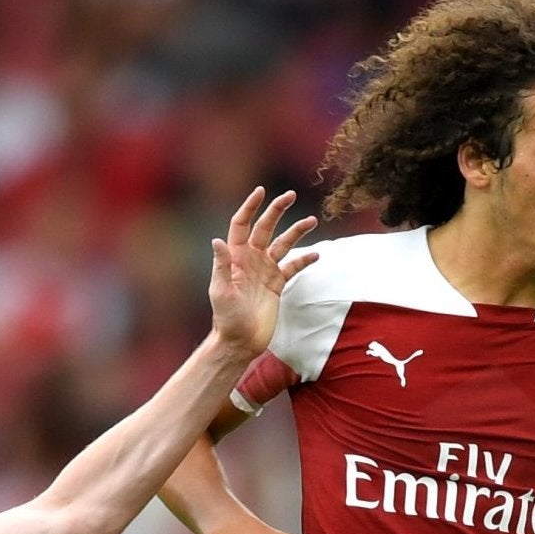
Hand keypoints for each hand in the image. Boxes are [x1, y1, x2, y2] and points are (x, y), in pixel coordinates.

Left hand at [209, 187, 318, 359]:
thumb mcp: (221, 292)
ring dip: (296, 231)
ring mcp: (265, 271)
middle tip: (290, 195)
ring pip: (283, 244)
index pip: (242, 225)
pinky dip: (304, 260)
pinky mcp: (277, 285)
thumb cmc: (226, 319)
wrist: (240, 342)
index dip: (250, 207)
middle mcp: (251, 260)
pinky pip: (293, 267)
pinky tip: (317, 255)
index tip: (261, 191)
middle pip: (265, 228)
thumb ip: (221, 266)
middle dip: (277, 210)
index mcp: (236, 257)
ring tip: (312, 220)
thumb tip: (217, 240)